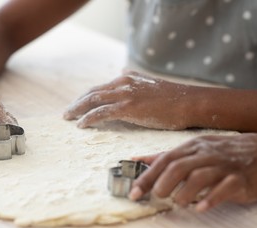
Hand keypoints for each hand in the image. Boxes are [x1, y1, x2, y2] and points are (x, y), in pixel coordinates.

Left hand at [63, 71, 190, 129]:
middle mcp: (123, 83)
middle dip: (77, 103)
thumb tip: (122, 72)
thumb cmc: (173, 97)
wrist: (189, 102)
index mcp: (127, 78)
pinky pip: (101, 113)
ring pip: (93, 101)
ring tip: (68, 118)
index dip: (86, 97)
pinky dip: (88, 119)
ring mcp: (125, 95)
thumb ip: (134, 78)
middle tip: (67, 113)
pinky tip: (81, 125)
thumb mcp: (150, 82)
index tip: (77, 105)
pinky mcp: (128, 107)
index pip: (99, 88)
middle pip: (92, 93)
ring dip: (78, 110)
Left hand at [129, 134, 256, 211]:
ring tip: (177, 203)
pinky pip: (225, 188)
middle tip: (157, 196)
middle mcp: (205, 154)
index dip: (146, 176)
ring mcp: (224, 166)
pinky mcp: (240, 179)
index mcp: (192, 147)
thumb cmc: (224, 152)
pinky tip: (200, 208)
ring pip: (199, 177)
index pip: (164, 160)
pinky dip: (211, 199)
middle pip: (178, 167)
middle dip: (162, 183)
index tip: (134, 192)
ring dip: (184, 192)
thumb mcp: (194, 148)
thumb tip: (137, 160)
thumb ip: (166, 156)